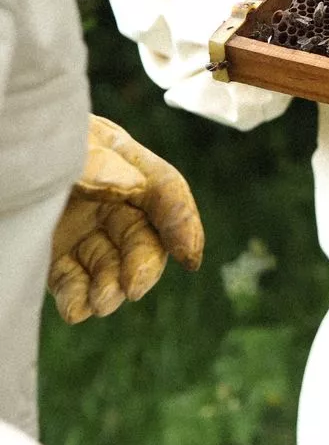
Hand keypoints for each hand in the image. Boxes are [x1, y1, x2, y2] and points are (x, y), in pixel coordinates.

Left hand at [48, 118, 203, 323]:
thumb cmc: (24, 133)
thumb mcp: (62, 140)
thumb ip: (96, 162)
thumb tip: (132, 188)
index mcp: (119, 158)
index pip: (164, 190)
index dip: (182, 222)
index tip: (189, 257)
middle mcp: (107, 196)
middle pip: (141, 235)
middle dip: (143, 265)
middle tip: (132, 290)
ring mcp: (79, 226)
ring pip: (109, 263)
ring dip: (111, 287)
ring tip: (101, 304)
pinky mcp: (52, 253)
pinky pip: (72, 280)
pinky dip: (77, 298)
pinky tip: (76, 310)